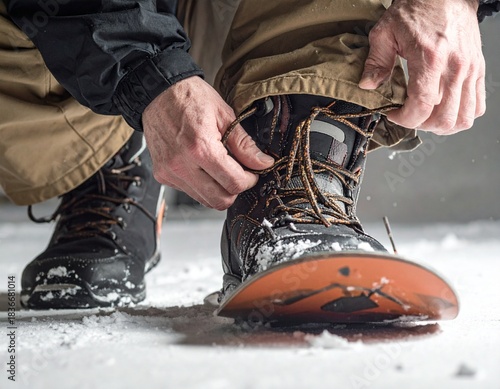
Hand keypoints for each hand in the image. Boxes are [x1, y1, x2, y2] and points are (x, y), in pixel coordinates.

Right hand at [142, 76, 273, 209]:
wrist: (158, 92)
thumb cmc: (190, 97)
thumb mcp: (225, 115)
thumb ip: (245, 144)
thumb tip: (263, 162)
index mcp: (200, 148)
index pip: (234, 183)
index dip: (249, 181)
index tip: (252, 174)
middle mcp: (182, 164)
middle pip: (219, 200)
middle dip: (235, 191)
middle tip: (239, 175)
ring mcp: (170, 172)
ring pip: (204, 200)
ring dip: (218, 190)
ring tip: (221, 170)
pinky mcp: (163, 176)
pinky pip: (189, 192)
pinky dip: (202, 186)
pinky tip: (203, 168)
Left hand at [359, 0, 484, 134]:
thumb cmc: (417, 8)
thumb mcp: (385, 32)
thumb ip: (376, 62)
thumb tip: (368, 85)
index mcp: (430, 58)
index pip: (422, 106)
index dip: (405, 119)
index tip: (393, 114)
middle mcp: (455, 66)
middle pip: (445, 118)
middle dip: (422, 125)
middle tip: (408, 116)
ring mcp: (470, 69)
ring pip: (463, 118)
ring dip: (442, 125)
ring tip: (426, 117)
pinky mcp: (478, 69)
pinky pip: (477, 106)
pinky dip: (460, 115)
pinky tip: (443, 109)